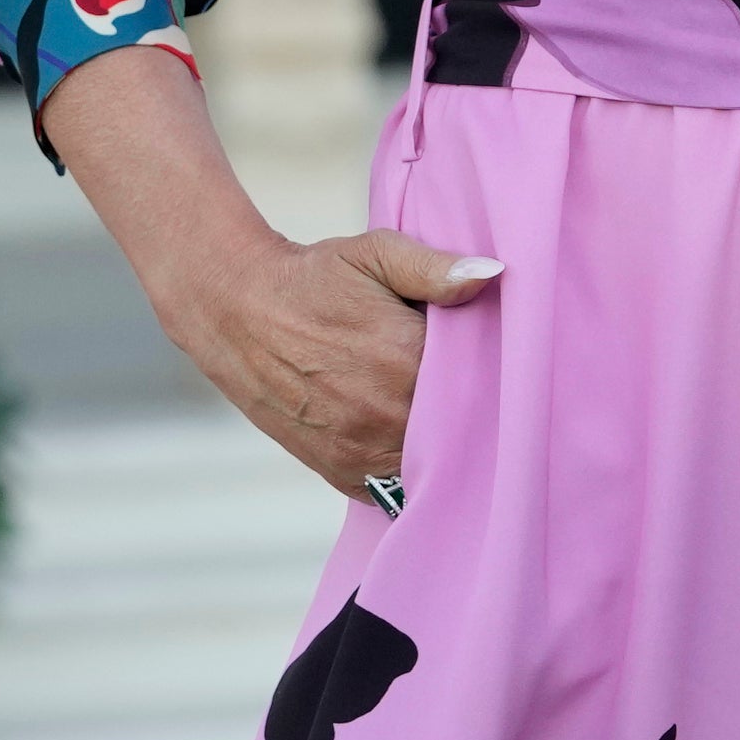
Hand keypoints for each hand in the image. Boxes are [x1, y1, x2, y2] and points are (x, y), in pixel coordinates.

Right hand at [156, 222, 501, 497]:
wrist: (236, 313)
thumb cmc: (313, 278)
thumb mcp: (375, 254)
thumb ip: (436, 268)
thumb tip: (492, 274)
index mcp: (403, 359)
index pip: (484, 381)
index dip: (499, 372)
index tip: (503, 360)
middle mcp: (384, 414)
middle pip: (462, 427)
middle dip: (478, 411)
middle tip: (486, 390)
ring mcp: (361, 450)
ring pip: (433, 463)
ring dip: (448, 445)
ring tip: (456, 417)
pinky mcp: (341, 472)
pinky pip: (397, 486)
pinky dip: (414, 469)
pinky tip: (422, 441)